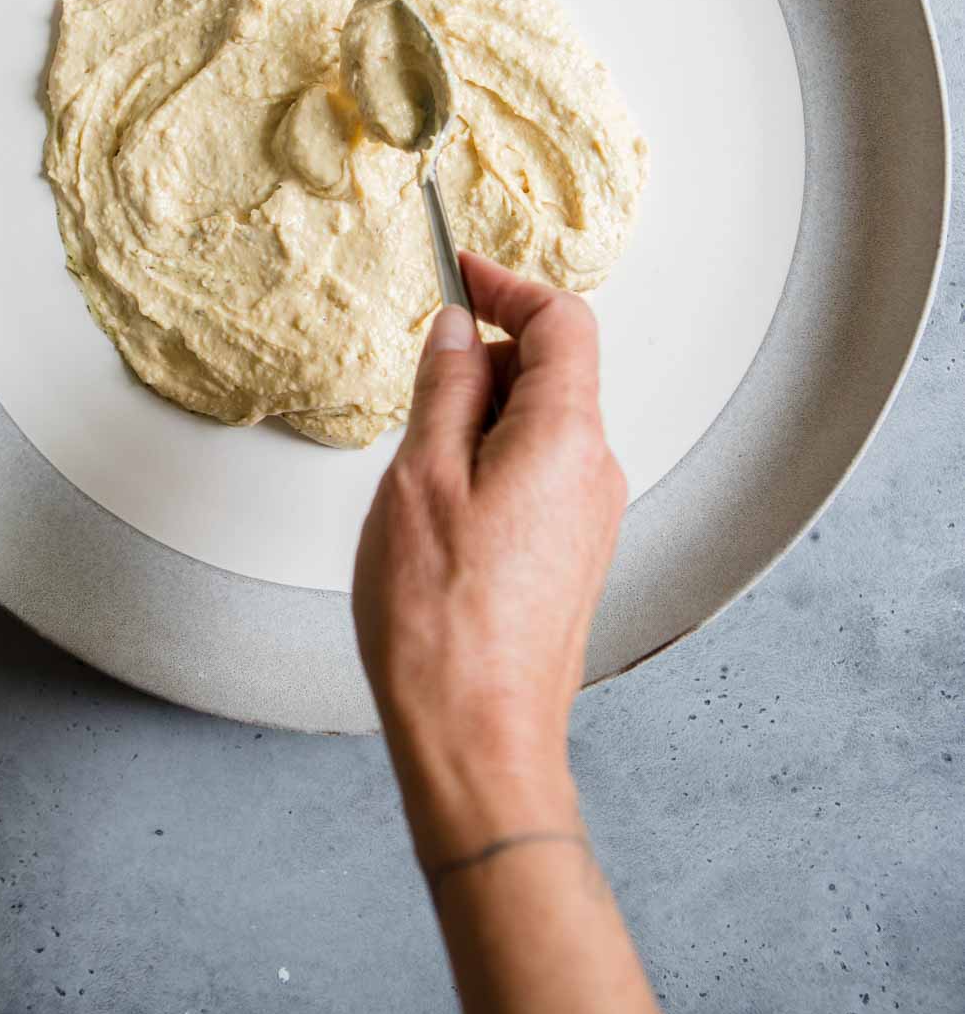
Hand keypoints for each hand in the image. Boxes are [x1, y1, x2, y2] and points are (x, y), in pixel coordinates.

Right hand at [352, 252, 625, 867]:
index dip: (510, 286)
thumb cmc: (441, 623)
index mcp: (567, 438)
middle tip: (418, 389)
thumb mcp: (420, 479)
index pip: (564, 321)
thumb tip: (457, 330)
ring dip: (480, 417)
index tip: (462, 271)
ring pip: (540, 425)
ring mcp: (590, 519)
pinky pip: (539, 473)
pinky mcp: (573, 557)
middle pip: (554, 371)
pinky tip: (439, 509)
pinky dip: (490, 460)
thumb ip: (444, 390)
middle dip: (485, 358)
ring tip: (418, 472)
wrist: (479, 741)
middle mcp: (596, 473)